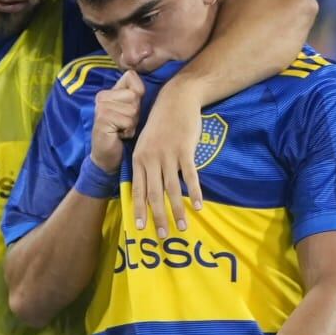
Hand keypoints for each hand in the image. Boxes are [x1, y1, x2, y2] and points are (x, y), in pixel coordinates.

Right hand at [91, 70, 144, 172]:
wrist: (109, 158)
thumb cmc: (124, 133)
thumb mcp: (131, 110)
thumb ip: (137, 94)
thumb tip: (160, 80)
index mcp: (109, 91)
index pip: (132, 76)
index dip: (138, 94)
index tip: (130, 109)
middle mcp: (102, 96)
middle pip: (134, 94)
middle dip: (136, 112)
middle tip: (125, 124)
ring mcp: (101, 107)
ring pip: (133, 108)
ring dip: (132, 123)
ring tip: (123, 130)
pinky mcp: (102, 120)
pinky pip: (127, 120)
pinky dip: (128, 131)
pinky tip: (119, 135)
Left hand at [131, 80, 203, 238]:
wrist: (176, 99)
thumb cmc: (161, 122)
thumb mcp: (145, 141)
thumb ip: (145, 163)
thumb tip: (146, 187)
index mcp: (139, 158)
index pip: (137, 189)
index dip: (139, 210)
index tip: (140, 228)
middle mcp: (152, 159)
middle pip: (154, 194)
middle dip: (158, 217)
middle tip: (162, 235)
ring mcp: (169, 155)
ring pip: (172, 189)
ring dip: (177, 210)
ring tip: (183, 227)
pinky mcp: (185, 150)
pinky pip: (190, 176)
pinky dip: (195, 192)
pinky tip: (199, 206)